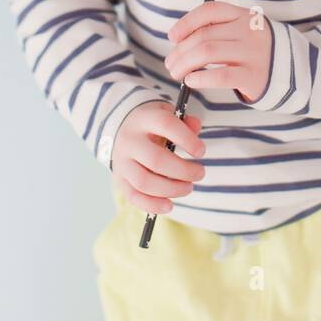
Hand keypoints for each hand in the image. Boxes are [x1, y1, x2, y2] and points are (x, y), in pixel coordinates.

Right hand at [113, 100, 205, 214]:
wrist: (122, 130)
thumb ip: (185, 121)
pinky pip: (133, 197)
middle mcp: (130, 140)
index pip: (166, 125)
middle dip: (183, 171)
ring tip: (188, 188)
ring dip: (171, 190)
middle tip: (200, 173)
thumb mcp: (167, 114)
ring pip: (144, 182)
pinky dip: (152, 205)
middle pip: (156, 160)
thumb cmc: (152, 125)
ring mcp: (121, 161)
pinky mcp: (119, 179)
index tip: (201, 151)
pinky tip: (169, 205)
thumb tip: (196, 127)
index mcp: (145, 119)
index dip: (186, 139)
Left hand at [164, 0, 271, 104]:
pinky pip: (220, 75)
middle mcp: (249, 31)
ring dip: (184, 63)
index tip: (172, 37)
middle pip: (204, 35)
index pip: (210, 11)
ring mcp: (253, 52)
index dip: (186, 22)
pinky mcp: (254, 76)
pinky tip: (190, 81)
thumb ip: (217, 30)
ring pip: (207, 53)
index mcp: (244, 16)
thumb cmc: (255, 52)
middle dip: (180, 50)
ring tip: (176, 73)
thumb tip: (179, 40)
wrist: (293, 72)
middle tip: (170, 63)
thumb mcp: (242, 32)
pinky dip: (200, 78)